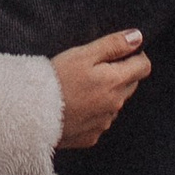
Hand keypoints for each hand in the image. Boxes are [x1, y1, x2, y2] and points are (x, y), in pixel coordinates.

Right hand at [50, 29, 147, 150]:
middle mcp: (115, 105)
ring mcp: (104, 123)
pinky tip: (74, 106)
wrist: (32, 114)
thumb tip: (138, 37)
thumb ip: (113, 45)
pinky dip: (93, 112)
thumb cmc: (56, 78)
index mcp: (115, 82)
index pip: (143, 67)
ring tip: (80, 88)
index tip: (120, 52)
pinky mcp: (91, 137)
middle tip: (94, 68)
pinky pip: (100, 120)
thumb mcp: (83, 54)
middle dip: (120, 74)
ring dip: (106, 94)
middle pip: (130, 85)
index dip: (135, 56)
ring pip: (115, 103)